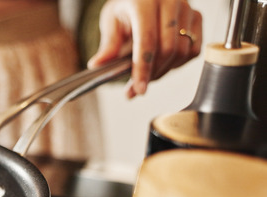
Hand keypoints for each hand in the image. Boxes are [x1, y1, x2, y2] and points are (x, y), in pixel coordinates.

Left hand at [88, 0, 202, 98]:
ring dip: (164, 71)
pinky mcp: (197, 17)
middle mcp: (169, 1)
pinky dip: (178, 64)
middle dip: (152, 74)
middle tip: (137, 88)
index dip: (143, 68)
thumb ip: (109, 44)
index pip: (147, 40)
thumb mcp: (111, 21)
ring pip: (182, 52)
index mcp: (144, 1)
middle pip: (167, 49)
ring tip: (147, 75)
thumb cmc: (127, 8)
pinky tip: (163, 64)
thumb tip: (97, 64)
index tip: (139, 89)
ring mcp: (187, 8)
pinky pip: (193, 50)